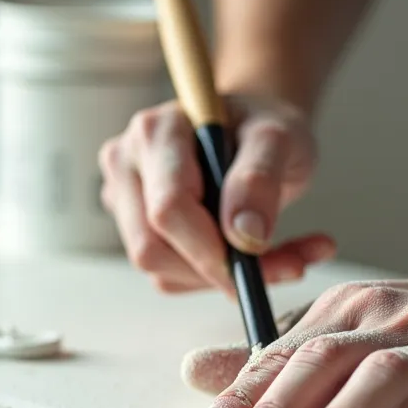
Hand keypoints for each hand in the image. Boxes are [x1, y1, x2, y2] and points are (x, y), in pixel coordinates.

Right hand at [97, 95, 335, 293]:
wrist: (253, 134)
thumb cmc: (261, 128)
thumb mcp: (277, 139)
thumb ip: (260, 178)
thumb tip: (244, 235)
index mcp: (155, 132)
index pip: (168, 209)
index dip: (210, 247)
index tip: (255, 260)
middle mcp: (128, 164)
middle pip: (151, 247)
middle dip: (215, 269)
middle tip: (278, 265)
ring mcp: (126, 199)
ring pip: (160, 270)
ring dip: (222, 278)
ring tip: (281, 256)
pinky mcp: (137, 230)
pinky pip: (171, 276)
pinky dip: (218, 279)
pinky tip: (257, 258)